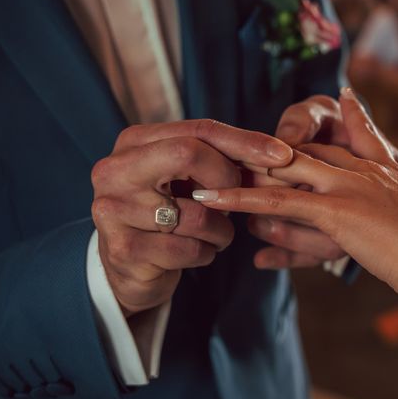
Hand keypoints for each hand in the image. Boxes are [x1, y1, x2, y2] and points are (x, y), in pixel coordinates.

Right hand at [91, 120, 292, 316]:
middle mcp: (115, 169)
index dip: (245, 142)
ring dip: (222, 230)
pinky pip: (190, 249)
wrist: (127, 268)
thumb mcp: (186, 179)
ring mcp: (114, 209)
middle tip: (240, 202)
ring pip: (197, 213)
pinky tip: (199, 252)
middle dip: (228, 179)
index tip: (283, 156)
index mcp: (134, 142)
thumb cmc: (167, 214)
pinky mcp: (123, 249)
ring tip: (216, 234)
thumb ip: (219, 160)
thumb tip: (279, 155)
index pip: (199, 130)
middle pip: (188, 154)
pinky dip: (207, 253)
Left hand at [195, 94, 397, 303]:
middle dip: (270, 152)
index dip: (345, 119)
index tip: (335, 98)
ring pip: (285, 171)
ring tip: (204, 174)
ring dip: (244, 174)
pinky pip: (280, 202)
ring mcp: (350, 188)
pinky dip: (243, 201)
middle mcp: (365, 171)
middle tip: (233, 149)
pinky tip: (213, 201)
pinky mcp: (337, 212)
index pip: (360, 136)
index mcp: (390, 170)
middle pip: (307, 151)